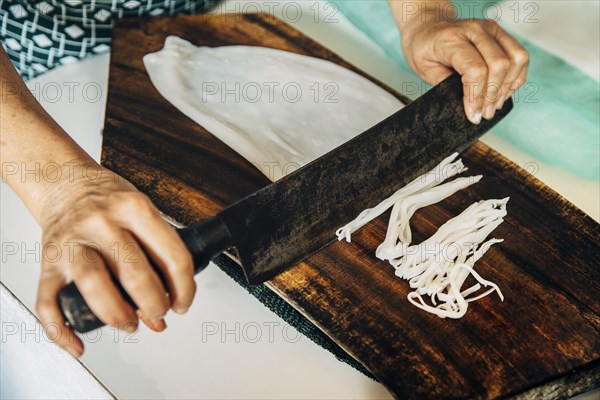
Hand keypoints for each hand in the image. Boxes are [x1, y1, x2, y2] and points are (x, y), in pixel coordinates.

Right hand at [35, 164, 194, 355]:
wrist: (64, 182)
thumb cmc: (108, 201)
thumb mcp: (141, 212)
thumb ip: (157, 254)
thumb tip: (167, 305)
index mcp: (134, 208)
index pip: (172, 255)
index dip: (184, 288)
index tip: (183, 302)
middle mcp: (102, 222)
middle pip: (136, 274)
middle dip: (155, 304)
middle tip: (159, 312)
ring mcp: (72, 242)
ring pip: (95, 286)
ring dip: (118, 315)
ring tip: (130, 323)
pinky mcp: (48, 261)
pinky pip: (49, 301)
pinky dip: (62, 329)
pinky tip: (79, 341)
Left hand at [397, 15, 528, 123]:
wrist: (428, 26)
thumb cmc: (424, 48)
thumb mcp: (425, 70)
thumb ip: (446, 85)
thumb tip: (469, 106)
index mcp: (452, 39)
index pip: (475, 70)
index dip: (477, 96)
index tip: (473, 114)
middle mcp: (475, 30)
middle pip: (498, 65)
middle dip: (493, 96)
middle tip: (484, 114)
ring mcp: (490, 29)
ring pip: (516, 58)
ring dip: (507, 87)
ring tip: (494, 105)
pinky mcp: (500, 32)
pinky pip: (520, 55)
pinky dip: (516, 77)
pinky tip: (503, 92)